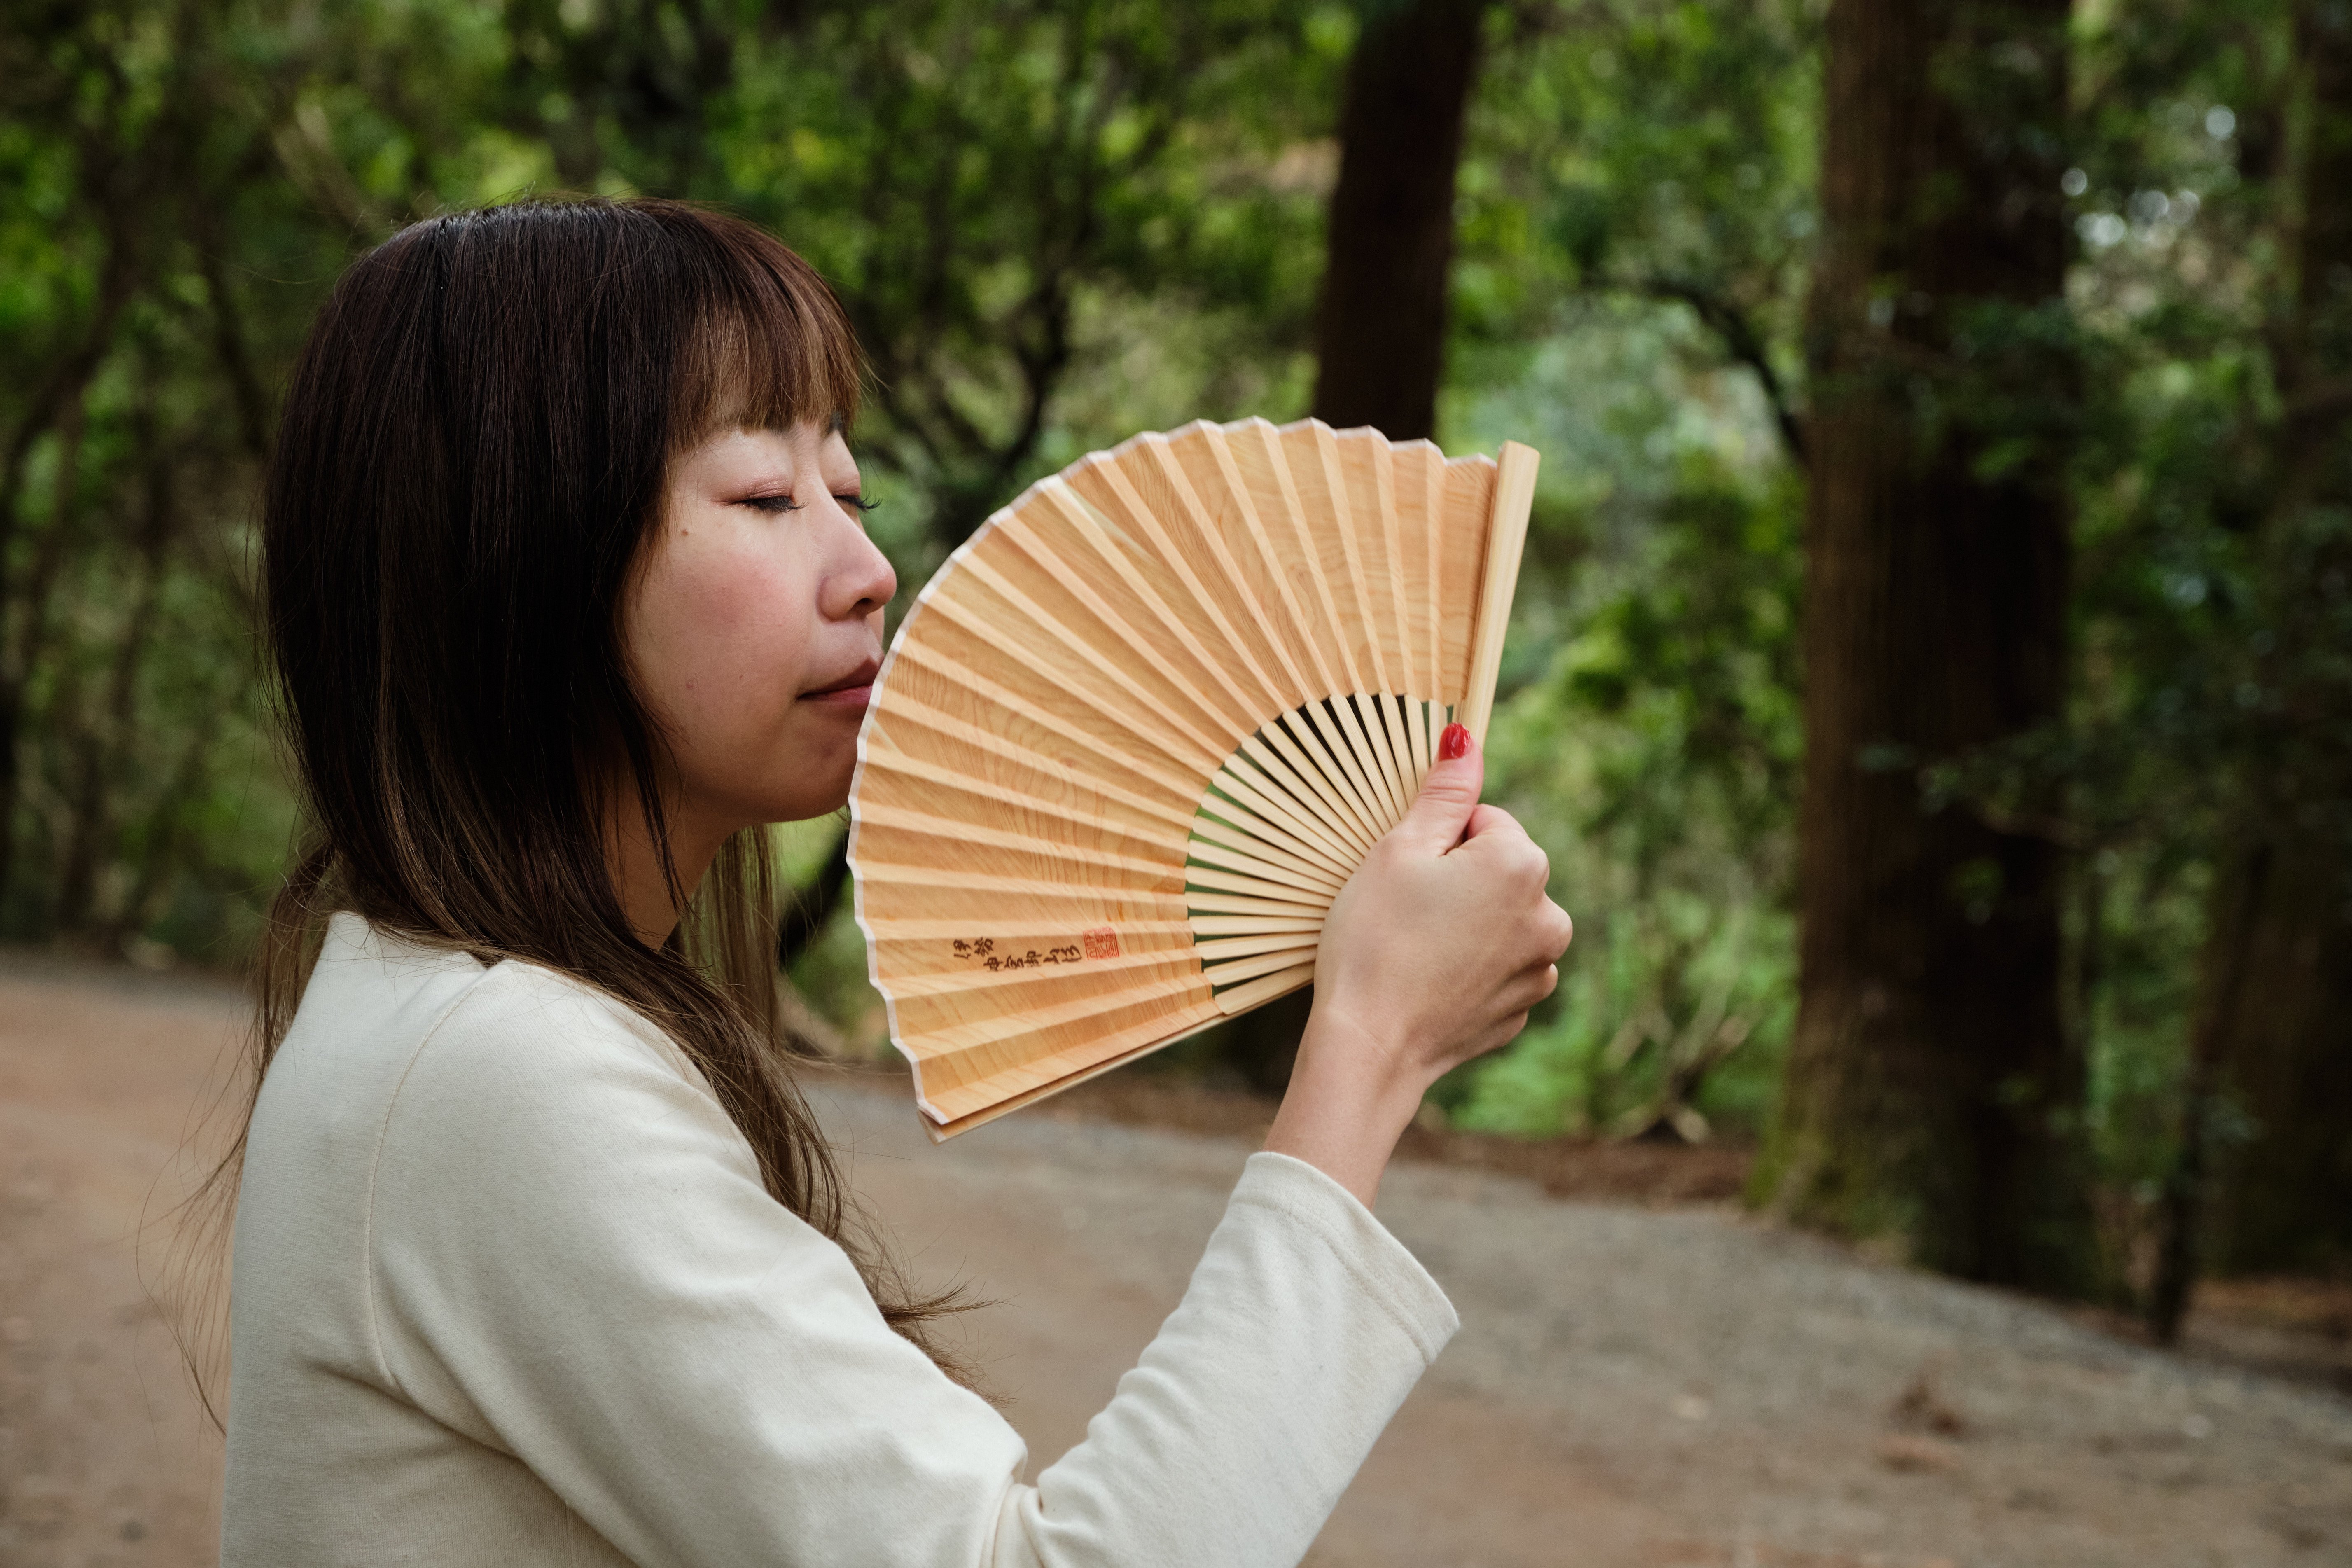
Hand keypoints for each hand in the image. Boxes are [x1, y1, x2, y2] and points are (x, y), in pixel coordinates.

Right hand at [1263, 724, 1572, 1204]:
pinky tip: (1427, 981)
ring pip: (1500, 920)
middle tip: (1405, 911)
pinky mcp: (1522, 1010)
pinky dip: (1468, 968)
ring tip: (1415, 949)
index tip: (1406, 874)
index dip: (1437, 841)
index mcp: (1522, 864)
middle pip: (1498, 871)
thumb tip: (1467, 737)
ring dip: (1466, 924)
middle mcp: (1548, 915)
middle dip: (1457, 880)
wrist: (1370, 1047)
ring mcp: (1539, 969)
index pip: (1483, 821)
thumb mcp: (1399, 851)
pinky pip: (1496, 968)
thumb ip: (1443, 793)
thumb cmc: (1374, 941)